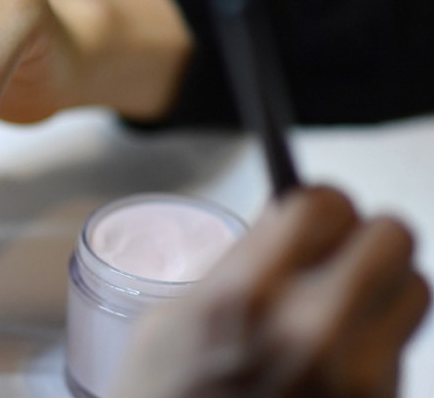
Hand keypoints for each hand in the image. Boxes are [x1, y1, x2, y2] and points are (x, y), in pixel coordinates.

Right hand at [111, 186, 429, 396]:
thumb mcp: (170, 319)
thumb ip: (238, 267)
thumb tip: (289, 221)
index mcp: (244, 297)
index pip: (323, 204)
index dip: (315, 202)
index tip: (306, 216)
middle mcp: (309, 332)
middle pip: (392, 236)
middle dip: (362, 235)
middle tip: (334, 251)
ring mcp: (353, 378)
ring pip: (415, 289)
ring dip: (381, 286)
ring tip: (340, 304)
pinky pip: (402, 346)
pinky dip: (376, 338)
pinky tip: (334, 355)